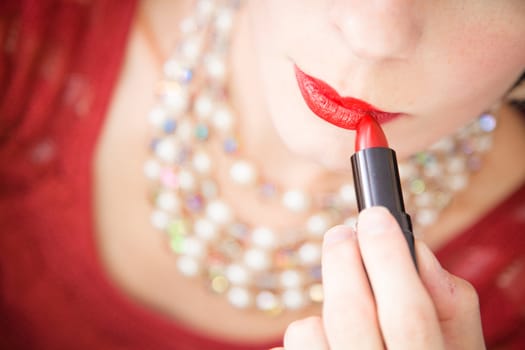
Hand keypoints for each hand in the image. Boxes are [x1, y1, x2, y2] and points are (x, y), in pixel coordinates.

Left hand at [275, 206, 485, 349]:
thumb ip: (450, 304)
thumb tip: (413, 247)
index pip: (409, 312)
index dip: (389, 257)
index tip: (374, 216)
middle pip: (350, 314)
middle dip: (342, 260)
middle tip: (341, 233)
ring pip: (308, 332)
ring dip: (325, 309)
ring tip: (347, 312)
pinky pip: (290, 349)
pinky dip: (309, 336)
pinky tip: (332, 343)